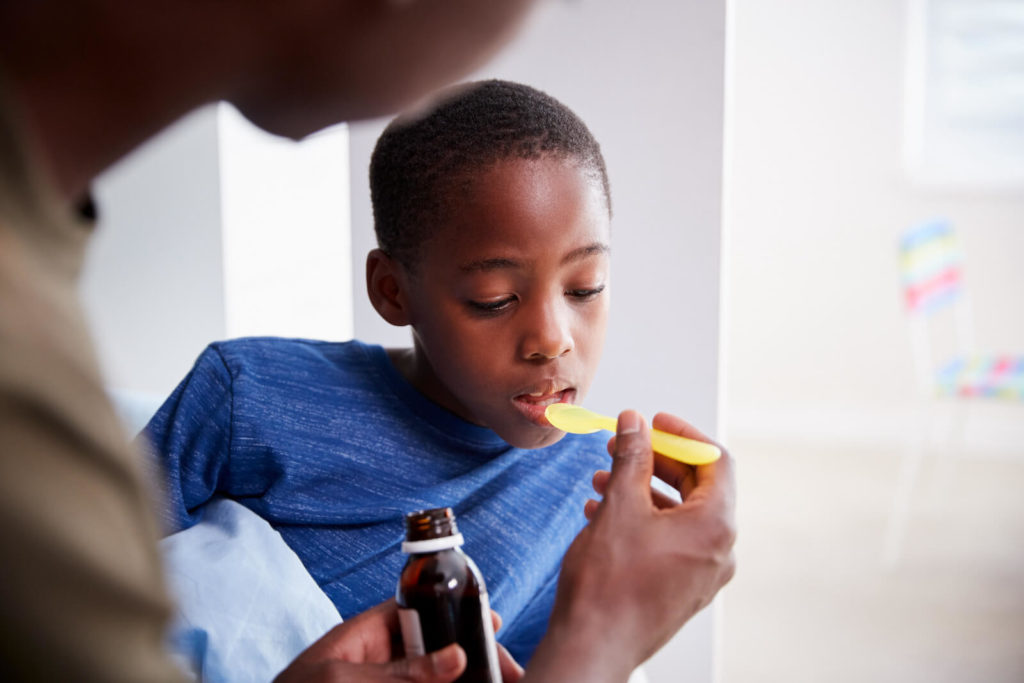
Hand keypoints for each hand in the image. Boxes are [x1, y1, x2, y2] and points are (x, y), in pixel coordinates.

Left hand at [276, 598, 523, 682]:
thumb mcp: (346, 678)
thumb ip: (402, 672)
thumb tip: (457, 658)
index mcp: (368, 633)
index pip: (421, 609)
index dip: (457, 611)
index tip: (491, 623)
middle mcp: (381, 658)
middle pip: (439, 649)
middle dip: (473, 656)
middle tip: (508, 671)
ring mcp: (385, 681)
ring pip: (436, 675)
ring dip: (466, 677)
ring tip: (501, 680)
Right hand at [525, 411, 735, 681]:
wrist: (593, 645)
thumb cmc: (608, 585)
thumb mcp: (619, 505)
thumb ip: (631, 457)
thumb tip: (633, 424)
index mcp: (715, 526)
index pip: (715, 461)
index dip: (683, 435)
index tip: (654, 423)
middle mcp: (719, 551)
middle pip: (699, 487)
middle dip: (658, 462)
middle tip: (625, 446)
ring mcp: (702, 573)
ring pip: (680, 515)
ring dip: (644, 490)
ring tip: (605, 480)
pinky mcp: (682, 588)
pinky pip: (671, 540)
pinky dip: (644, 519)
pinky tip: (604, 512)